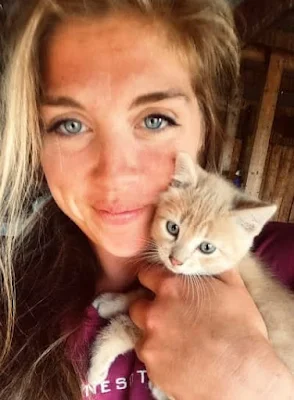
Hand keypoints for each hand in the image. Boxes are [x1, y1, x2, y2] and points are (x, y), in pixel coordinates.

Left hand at [129, 266, 293, 399]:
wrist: (243, 376)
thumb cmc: (242, 329)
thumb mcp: (234, 288)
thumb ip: (213, 267)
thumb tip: (208, 255)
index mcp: (170, 287)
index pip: (145, 274)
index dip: (154, 279)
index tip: (161, 287)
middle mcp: (154, 312)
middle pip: (138, 304)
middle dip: (150, 309)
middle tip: (171, 317)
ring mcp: (150, 341)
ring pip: (142, 333)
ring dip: (154, 335)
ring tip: (178, 342)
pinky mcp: (152, 368)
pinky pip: (150, 358)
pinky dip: (161, 358)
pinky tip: (181, 360)